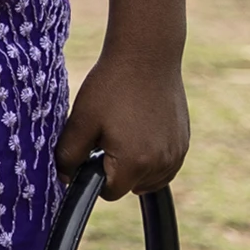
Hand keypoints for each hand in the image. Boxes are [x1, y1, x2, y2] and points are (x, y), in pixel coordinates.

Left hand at [58, 46, 188, 197]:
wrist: (147, 56)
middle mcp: (162, 164)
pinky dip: (152, 157)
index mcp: (134, 163)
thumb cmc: (110, 87)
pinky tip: (140, 130)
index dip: (95, 175)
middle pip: (131, 187)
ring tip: (123, 132)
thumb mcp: (81, 122)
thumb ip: (69, 157)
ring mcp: (177, 153)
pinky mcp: (184, 141)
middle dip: (116, 170)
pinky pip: (165, 164)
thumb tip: (64, 179)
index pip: (110, 193)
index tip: (91, 152)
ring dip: (135, 166)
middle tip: (107, 136)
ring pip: (150, 178)